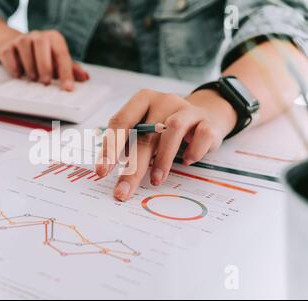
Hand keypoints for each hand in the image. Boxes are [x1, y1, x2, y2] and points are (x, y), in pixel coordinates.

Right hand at [0, 30, 88, 90]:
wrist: (17, 47)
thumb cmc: (43, 57)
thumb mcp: (58, 62)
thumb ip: (71, 69)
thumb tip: (85, 77)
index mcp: (54, 38)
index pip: (62, 54)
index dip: (66, 73)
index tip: (68, 88)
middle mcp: (38, 36)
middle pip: (41, 45)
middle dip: (44, 66)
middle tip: (45, 82)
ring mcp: (21, 39)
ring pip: (24, 48)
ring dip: (29, 67)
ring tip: (33, 78)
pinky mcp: (7, 46)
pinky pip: (9, 54)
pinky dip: (14, 66)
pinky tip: (19, 75)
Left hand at [95, 89, 237, 201]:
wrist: (204, 116)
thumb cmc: (165, 127)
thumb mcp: (145, 129)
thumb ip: (130, 144)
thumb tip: (109, 170)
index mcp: (142, 100)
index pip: (121, 122)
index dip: (110, 148)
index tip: (101, 172)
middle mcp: (163, 100)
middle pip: (144, 134)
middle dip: (132, 168)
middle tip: (123, 191)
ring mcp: (187, 109)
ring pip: (173, 130)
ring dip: (162, 159)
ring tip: (156, 180)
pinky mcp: (207, 121)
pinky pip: (202, 135)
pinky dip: (193, 151)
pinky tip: (186, 162)